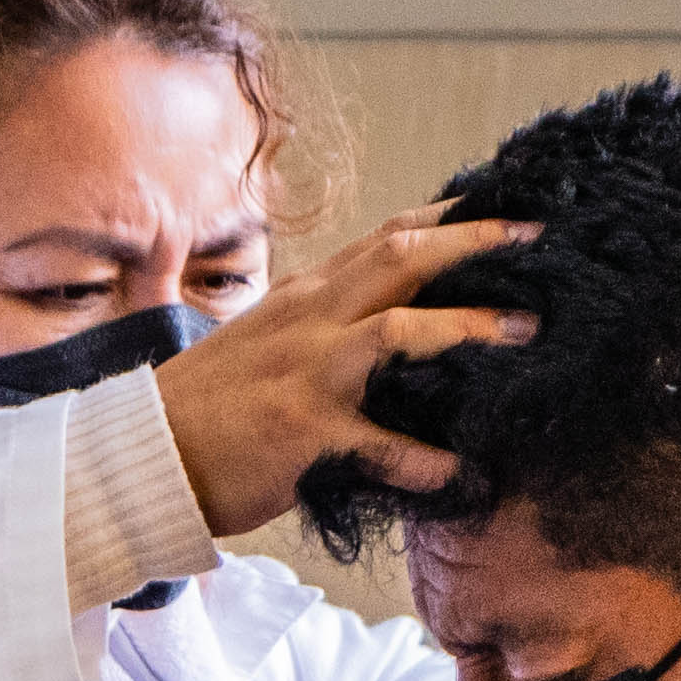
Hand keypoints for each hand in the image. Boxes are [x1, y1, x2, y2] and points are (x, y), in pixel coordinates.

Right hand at [158, 206, 543, 537]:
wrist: (144, 454)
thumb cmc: (211, 406)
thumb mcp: (267, 342)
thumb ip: (322, 323)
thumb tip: (381, 317)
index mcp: (305, 297)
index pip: (385, 240)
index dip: (447, 221)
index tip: (503, 209)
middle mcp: (310, 321)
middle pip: (401, 259)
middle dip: (474, 244)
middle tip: (536, 238)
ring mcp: (307, 373)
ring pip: (398, 331)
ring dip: (466, 329)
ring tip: (523, 333)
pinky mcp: (303, 432)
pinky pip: (377, 444)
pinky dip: (421, 457)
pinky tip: (456, 470)